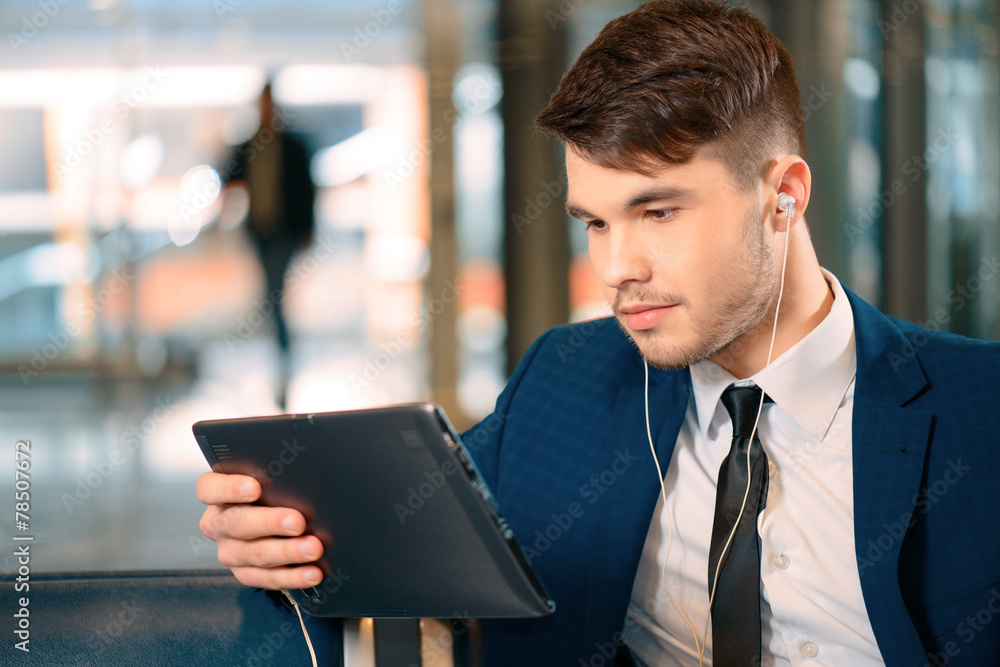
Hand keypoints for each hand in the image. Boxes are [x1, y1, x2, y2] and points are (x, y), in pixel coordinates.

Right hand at [197, 471, 323, 589]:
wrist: (274, 521)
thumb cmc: (272, 492)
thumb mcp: (268, 481)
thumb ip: (275, 478)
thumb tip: (303, 474)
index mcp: (217, 496)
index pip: (209, 489)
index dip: (230, 487)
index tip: (255, 487)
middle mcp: (218, 524)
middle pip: (237, 523)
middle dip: (270, 522)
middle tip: (297, 522)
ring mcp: (229, 551)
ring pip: (255, 553)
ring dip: (287, 552)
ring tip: (312, 549)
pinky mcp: (245, 573)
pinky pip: (267, 578)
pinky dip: (293, 577)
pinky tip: (312, 573)